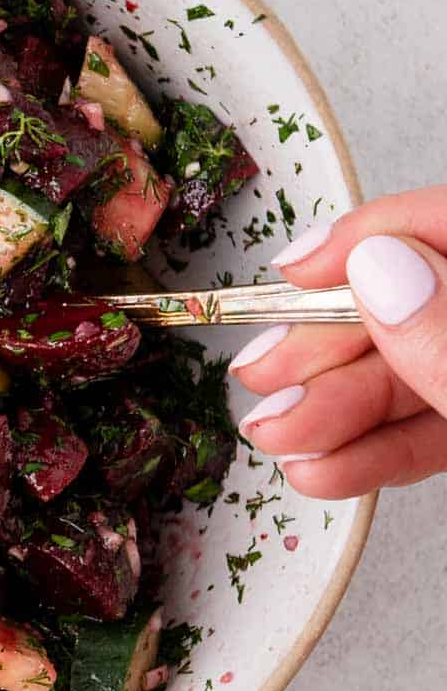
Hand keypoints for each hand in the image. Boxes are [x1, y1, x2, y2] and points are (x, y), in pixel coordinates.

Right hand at [229, 186, 446, 498]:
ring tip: (277, 436)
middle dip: (324, 347)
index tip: (293, 272)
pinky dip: (370, 454)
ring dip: (329, 412)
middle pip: (407, 304)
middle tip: (262, 375)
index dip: (361, 240)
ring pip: (406, 375)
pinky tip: (321, 468)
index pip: (443, 223)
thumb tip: (378, 267)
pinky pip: (427, 431)